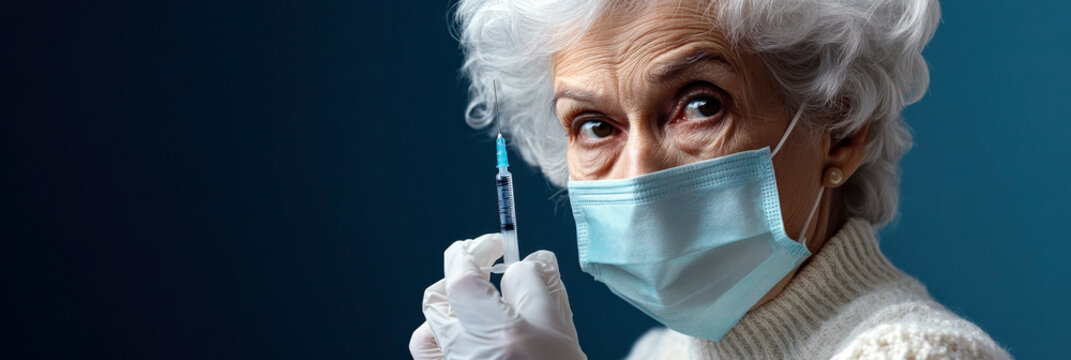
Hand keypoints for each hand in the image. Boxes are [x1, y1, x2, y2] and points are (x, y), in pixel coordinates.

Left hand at [409, 234, 585, 359]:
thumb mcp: (559, 331)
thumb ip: (537, 288)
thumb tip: (522, 261)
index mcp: (495, 333)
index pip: (463, 273)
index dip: (478, 249)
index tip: (496, 243)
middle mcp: (463, 354)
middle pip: (437, 299)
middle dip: (458, 277)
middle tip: (485, 269)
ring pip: (426, 333)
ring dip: (445, 313)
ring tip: (474, 311)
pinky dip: (442, 344)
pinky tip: (465, 345)